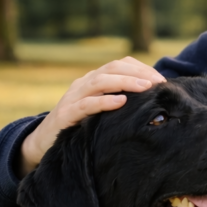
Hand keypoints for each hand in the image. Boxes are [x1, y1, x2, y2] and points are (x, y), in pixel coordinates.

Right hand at [18, 57, 165, 176]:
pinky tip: (120, 102)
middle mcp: (83, 84)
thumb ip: (120, 102)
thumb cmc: (81, 125)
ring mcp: (73, 97)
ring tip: (145, 88)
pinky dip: (104, 102)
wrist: (45, 142)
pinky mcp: (65, 114)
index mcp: (93, 80)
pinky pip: (85, 104)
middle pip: (112, 69)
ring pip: (99, 82)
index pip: (120, 65)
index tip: (161, 80)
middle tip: (158, 83)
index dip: (141, 68)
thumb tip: (153, 102)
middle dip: (137, 73)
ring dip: (125, 82)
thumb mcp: (102, 110)